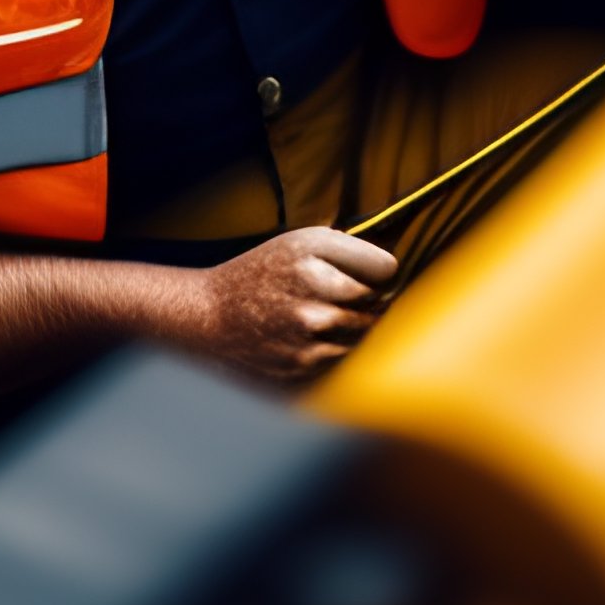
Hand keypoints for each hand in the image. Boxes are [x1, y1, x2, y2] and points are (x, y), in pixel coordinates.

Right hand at [188, 226, 399, 383]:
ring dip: (358, 325)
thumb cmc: (261, 273)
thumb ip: (347, 247)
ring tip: (328, 315)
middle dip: (372, 299)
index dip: (380, 270)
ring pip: (365, 331)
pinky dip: (337, 346)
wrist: (211, 316)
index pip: (385, 268)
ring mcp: (310, 332)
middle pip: (379, 301)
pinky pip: (344, 355)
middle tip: (350, 296)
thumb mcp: (298, 242)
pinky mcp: (305, 363)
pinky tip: (312, 335)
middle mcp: (314, 291)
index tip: (372, 273)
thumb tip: (392, 269)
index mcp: (313, 253)